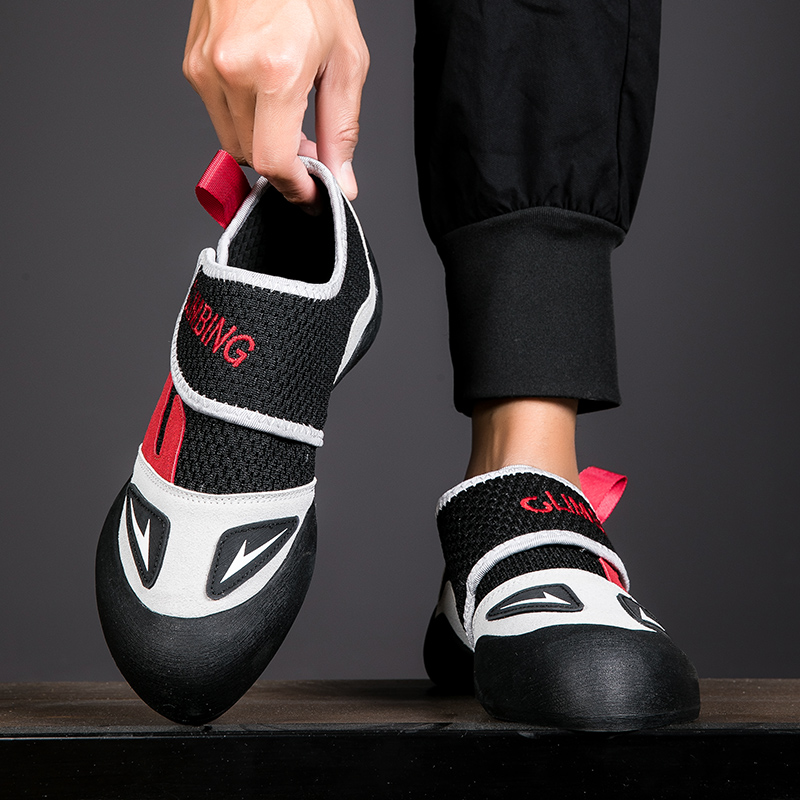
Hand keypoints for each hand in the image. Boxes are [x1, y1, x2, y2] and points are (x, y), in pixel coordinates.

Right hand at [184, 0, 368, 208]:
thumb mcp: (346, 60)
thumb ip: (342, 128)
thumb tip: (340, 179)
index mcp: (276, 72)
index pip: (274, 162)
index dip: (295, 189)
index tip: (310, 194)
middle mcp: (232, 72)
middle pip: (253, 157)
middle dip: (284, 164)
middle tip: (309, 145)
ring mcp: (206, 68)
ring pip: (232, 140)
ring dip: (261, 143)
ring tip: (288, 116)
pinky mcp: (192, 63)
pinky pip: (218, 114)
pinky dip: (243, 119)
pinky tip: (264, 94)